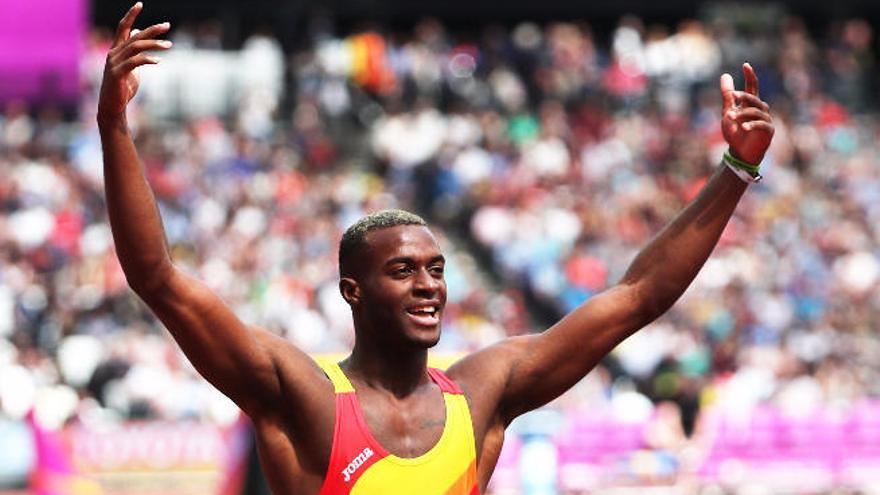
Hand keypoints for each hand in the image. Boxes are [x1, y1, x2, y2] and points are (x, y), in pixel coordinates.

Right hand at [97, 2, 171, 119]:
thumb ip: (134, 51)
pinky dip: (147, 59)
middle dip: (151, 29)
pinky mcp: (117, 74)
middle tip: (167, 25)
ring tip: (169, 45)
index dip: (130, 15)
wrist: (113, 107)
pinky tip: (158, 61)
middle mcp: (113, 53)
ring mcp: (114, 63)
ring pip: (136, 47)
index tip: (139, 4)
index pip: (122, 27)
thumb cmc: (123, 87)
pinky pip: (134, 62)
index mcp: (116, 50)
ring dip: (154, 45)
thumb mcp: (130, 66)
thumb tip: (136, 33)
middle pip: (134, 36)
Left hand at [720, 63, 773, 164]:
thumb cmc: (735, 133)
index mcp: (751, 104)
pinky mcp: (768, 130)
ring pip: (755, 111)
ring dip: (742, 113)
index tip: (745, 64)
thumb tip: (725, 75)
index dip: (750, 76)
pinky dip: (751, 125)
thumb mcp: (728, 112)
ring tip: (729, 117)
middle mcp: (761, 109)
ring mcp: (766, 119)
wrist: (740, 153)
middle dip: (743, 96)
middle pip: (754, 98)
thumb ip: (727, 96)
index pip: (752, 87)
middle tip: (733, 95)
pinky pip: (761, 124)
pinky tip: (743, 127)